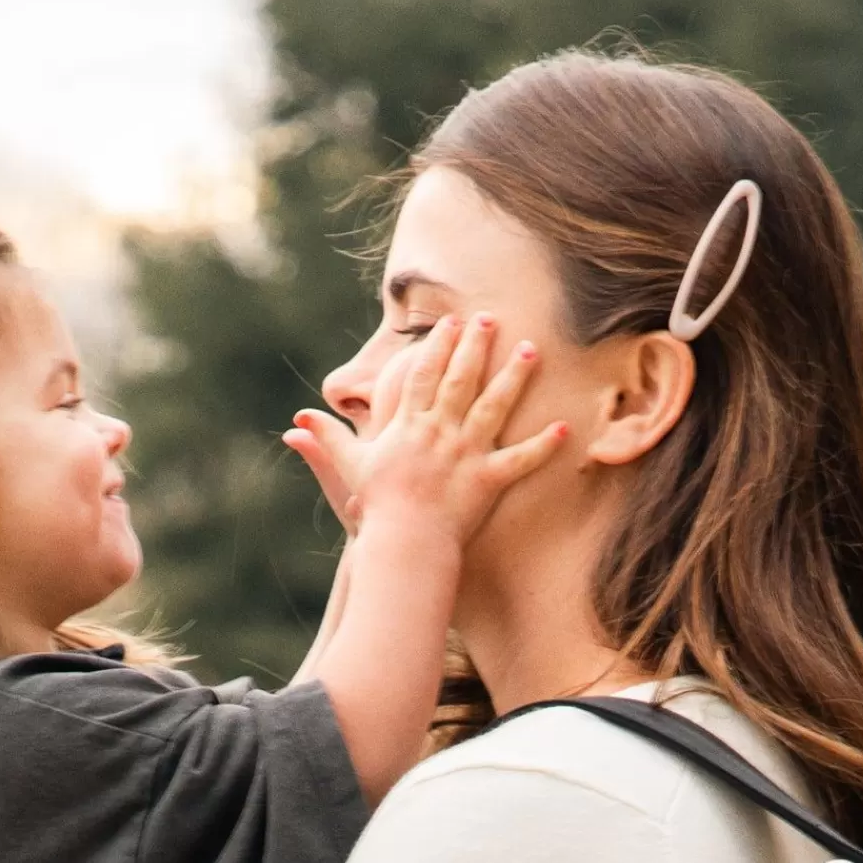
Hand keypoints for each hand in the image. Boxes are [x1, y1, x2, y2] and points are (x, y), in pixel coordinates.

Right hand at [283, 316, 567, 550]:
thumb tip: (297, 423)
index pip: (423, 376)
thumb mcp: (349, 469)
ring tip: (532, 350)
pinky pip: (521, 459)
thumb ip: (327, 442)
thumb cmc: (376, 510)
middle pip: (460, 379)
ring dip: (514, 376)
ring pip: (495, 407)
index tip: (451, 323)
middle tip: (490, 319)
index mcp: (408, 426)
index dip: (438, 347)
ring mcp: (466, 454)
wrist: (403, 543)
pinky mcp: (488, 480)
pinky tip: (565, 427)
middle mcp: (439, 432)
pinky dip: (544, 445)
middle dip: (476, 346)